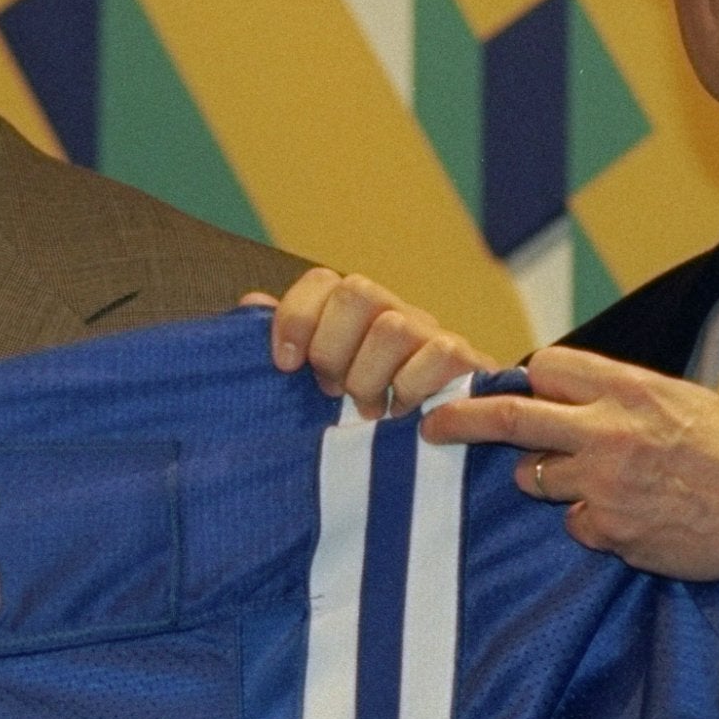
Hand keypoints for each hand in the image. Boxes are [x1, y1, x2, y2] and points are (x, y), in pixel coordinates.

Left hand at [244, 268, 497, 417]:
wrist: (449, 436)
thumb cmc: (371, 408)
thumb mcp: (323, 379)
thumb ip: (291, 342)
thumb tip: (252, 302)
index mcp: (355, 313)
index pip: (322, 282)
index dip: (296, 317)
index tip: (286, 365)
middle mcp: (394, 311)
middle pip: (357, 292)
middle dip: (332, 349)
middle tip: (332, 390)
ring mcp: (431, 333)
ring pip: (392, 327)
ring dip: (369, 378)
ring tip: (367, 410)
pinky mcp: (466, 360)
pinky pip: (439, 354)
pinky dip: (412, 388)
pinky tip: (403, 414)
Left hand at [423, 346, 718, 579]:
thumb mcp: (687, 402)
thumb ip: (626, 399)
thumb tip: (575, 399)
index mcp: (631, 388)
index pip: (546, 369)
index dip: (531, 383)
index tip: (521, 394)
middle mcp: (608, 430)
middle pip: (511, 420)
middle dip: (462, 422)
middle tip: (431, 427)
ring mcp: (604, 483)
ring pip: (538, 480)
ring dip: (553, 482)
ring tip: (608, 484)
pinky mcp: (610, 531)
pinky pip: (576, 525)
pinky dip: (595, 524)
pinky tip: (637, 520)